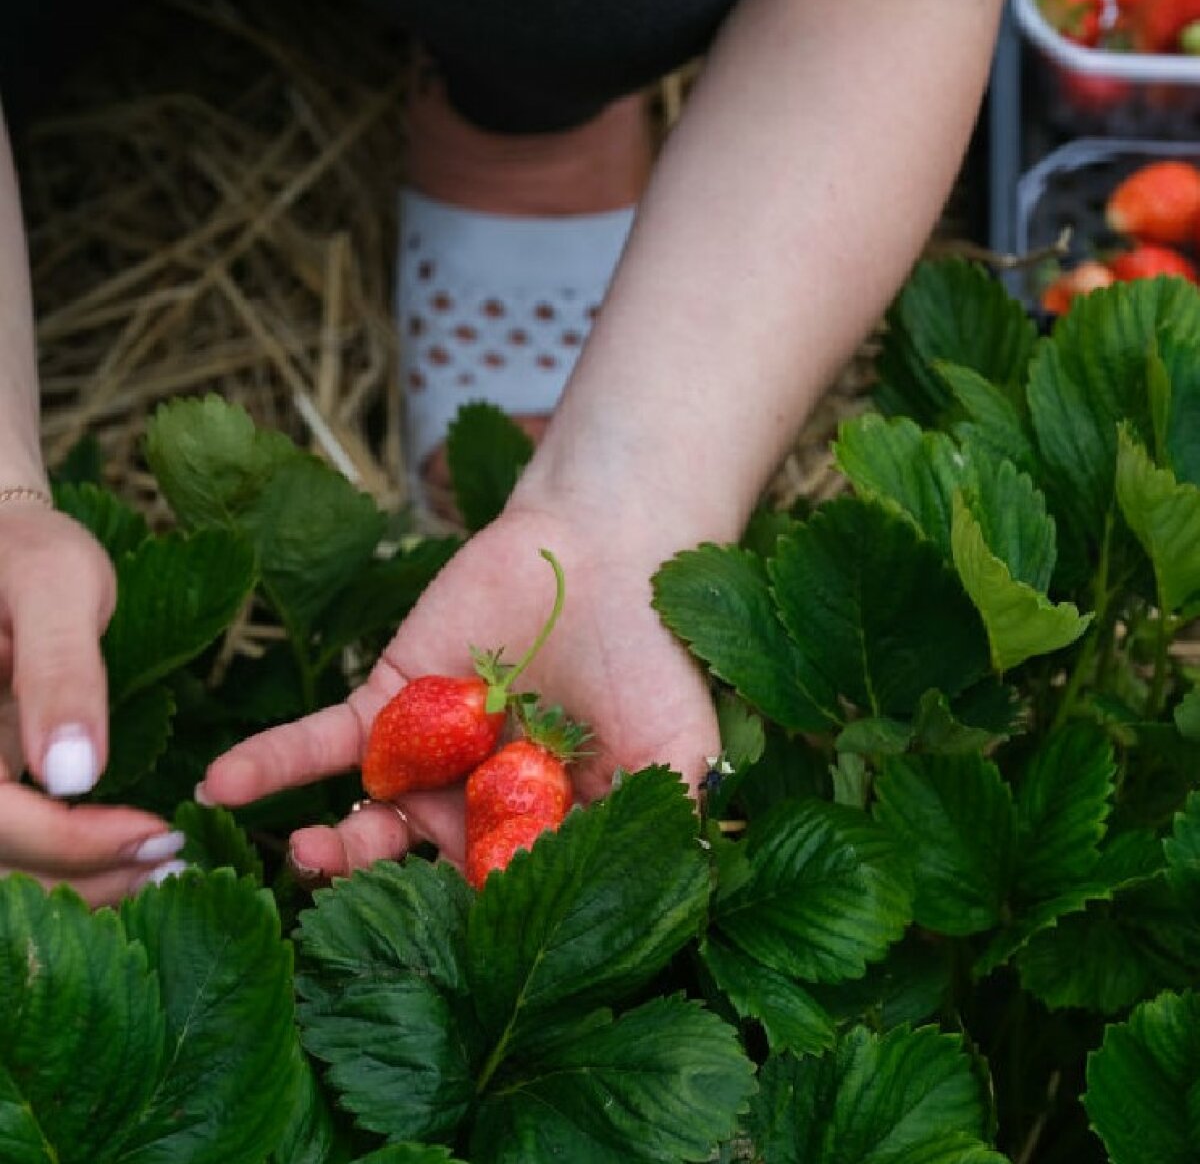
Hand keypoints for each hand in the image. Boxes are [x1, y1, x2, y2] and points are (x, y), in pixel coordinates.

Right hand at [0, 503, 182, 904]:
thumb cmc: (25, 553)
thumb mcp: (54, 586)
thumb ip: (60, 674)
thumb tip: (72, 776)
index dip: (68, 843)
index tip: (158, 835)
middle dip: (79, 876)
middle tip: (170, 863)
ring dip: (72, 883)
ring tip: (156, 865)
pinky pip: (6, 844)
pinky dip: (59, 864)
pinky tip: (121, 853)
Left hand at [200, 500, 718, 878]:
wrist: (605, 548)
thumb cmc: (652, 657)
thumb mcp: (677, 753)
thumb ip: (660, 831)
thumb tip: (652, 917)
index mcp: (542, 824)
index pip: (495, 895)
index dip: (466, 928)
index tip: (441, 960)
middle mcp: (478, 798)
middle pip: (420, 866)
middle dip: (384, 897)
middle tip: (349, 916)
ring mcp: (431, 749)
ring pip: (370, 815)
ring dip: (328, 846)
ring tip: (302, 853)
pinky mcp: (390, 695)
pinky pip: (325, 738)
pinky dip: (273, 760)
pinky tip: (222, 784)